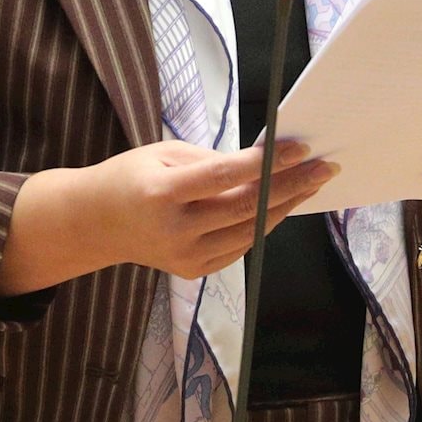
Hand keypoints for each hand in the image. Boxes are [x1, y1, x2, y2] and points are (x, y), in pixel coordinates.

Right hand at [87, 139, 338, 280]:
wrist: (96, 224)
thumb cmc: (131, 178)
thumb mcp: (163, 154)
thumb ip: (211, 161)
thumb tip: (262, 161)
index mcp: (162, 193)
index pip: (225, 177)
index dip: (266, 164)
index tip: (300, 149)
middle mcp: (175, 230)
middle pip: (245, 208)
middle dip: (291, 185)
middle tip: (325, 167)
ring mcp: (184, 257)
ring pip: (249, 232)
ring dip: (286, 207)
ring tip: (312, 183)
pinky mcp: (192, 272)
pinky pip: (239, 248)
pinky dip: (263, 225)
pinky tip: (283, 204)